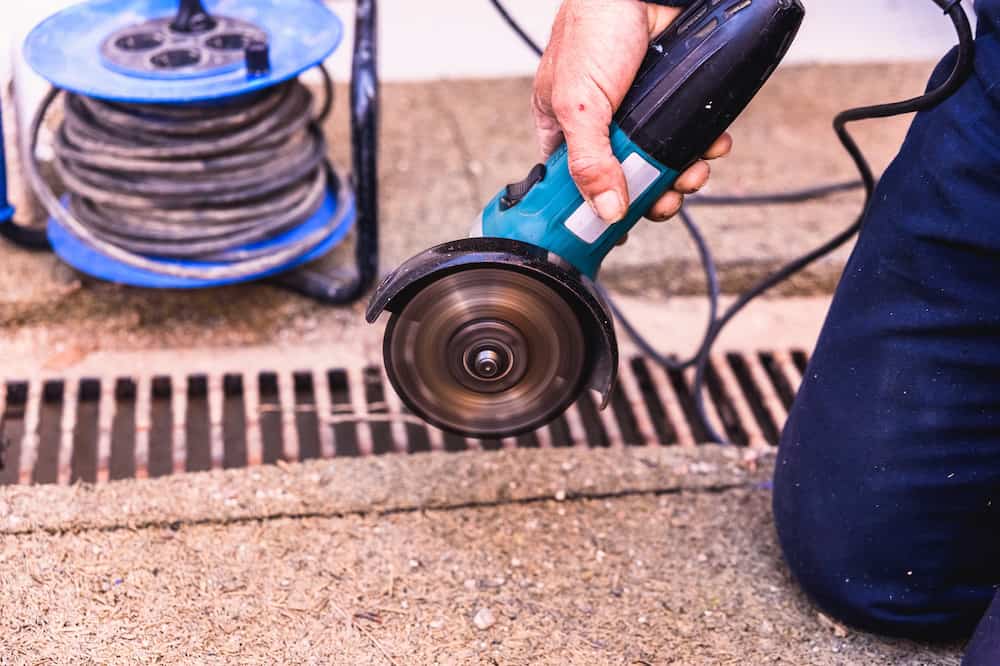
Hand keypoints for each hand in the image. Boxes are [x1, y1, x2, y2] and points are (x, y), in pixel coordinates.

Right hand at [533, 0, 732, 234]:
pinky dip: (704, 145)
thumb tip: (607, 213)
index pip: (575, 186)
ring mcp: (640, 114)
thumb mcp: (579, 104)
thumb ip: (589, 161)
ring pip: (663, 162)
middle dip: (653, 195)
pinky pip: (690, 135)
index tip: (619, 230)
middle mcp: (602, 125)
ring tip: (695, 172)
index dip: (597, 211)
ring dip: (684, 174)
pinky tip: (713, 144)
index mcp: (565, 129)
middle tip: (669, 200)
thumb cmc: (591, 28)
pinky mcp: (672, 99)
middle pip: (626, 181)